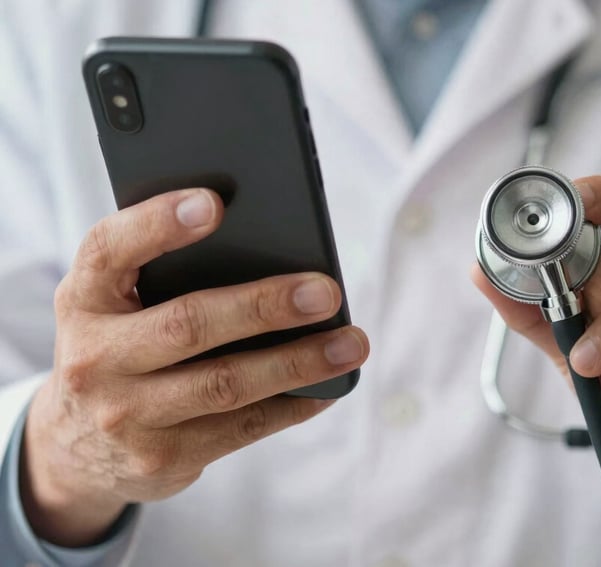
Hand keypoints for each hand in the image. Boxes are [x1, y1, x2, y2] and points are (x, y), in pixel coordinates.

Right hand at [23, 188, 368, 546]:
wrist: (78, 443)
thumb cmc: (119, 346)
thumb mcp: (115, 303)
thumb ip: (163, 271)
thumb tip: (273, 249)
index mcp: (84, 298)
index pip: (110, 248)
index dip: (158, 222)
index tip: (215, 203)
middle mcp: (95, 357)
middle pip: (188, 324)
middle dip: (264, 306)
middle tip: (325, 292)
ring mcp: (126, 415)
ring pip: (226, 385)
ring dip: (298, 363)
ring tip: (351, 343)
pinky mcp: (162, 457)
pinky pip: (242, 428)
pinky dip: (293, 405)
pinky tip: (328, 386)